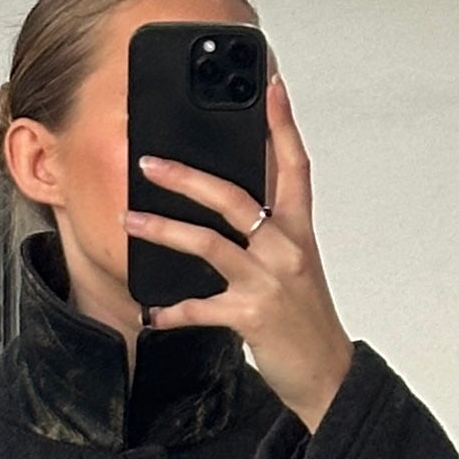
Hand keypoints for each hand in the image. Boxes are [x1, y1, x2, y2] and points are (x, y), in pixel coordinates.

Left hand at [124, 71, 355, 432]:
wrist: (327, 375)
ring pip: (209, 243)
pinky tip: (151, 311)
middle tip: (149, 162)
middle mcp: (285, 248)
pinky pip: (201, 307)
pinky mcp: (251, 315)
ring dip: (163, 229)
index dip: (283, 123)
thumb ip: (269, 232)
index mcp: (298, 230)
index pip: (294, 165)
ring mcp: (267, 281)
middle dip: (187, 177)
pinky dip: (172, 311)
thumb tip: (229, 204)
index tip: (269, 84)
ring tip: (130, 218)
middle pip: (234, 197)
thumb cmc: (306, 320)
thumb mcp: (296, 266)